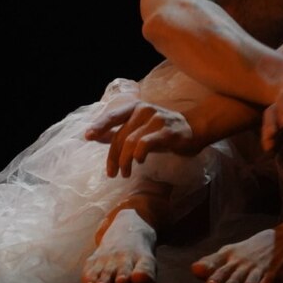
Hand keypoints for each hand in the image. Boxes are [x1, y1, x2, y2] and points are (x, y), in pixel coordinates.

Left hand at [85, 101, 199, 177]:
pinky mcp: (167, 132)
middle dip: (113, 157)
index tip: (87, 136)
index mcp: (135, 108)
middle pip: (120, 135)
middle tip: (111, 173)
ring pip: (131, 141)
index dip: (99, 125)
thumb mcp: (139, 128)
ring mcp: (156, 120)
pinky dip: (138, 154)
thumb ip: (118, 132)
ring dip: (124, 161)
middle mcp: (144, 110)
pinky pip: (146, 144)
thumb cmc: (163, 130)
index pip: (113, 115)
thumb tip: (94, 136)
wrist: (194, 129)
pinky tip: (139, 162)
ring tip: (124, 174)